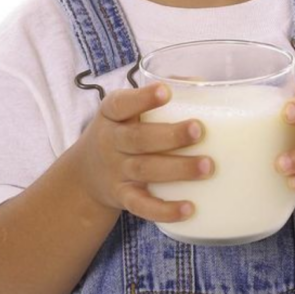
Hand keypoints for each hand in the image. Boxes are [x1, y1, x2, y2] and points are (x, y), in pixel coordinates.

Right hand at [77, 84, 212, 222]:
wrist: (86, 173)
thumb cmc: (121, 130)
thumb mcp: (126, 109)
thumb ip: (157, 94)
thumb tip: (200, 83)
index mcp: (111, 114)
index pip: (121, 104)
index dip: (143, 98)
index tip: (166, 91)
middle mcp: (111, 142)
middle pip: (138, 139)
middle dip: (170, 135)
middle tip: (199, 129)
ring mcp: (116, 171)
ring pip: (145, 170)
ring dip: (178, 169)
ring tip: (208, 166)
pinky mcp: (123, 197)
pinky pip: (142, 206)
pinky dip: (164, 210)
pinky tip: (189, 208)